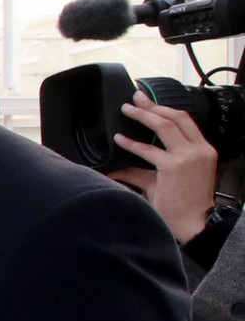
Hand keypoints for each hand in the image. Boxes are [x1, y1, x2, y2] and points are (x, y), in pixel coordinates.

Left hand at [111, 92, 219, 245]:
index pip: (186, 120)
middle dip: (153, 105)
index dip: (166, 107)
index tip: (150, 101)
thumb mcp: (167, 181)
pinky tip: (120, 139)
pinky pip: (148, 150)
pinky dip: (132, 143)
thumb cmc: (184, 204)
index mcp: (203, 149)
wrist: (194, 223)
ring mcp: (187, 156)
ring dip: (143, 115)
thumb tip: (118, 168)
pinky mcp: (173, 166)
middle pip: (174, 117)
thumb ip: (142, 171)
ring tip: (127, 109)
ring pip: (163, 126)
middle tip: (135, 98)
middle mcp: (198, 149)